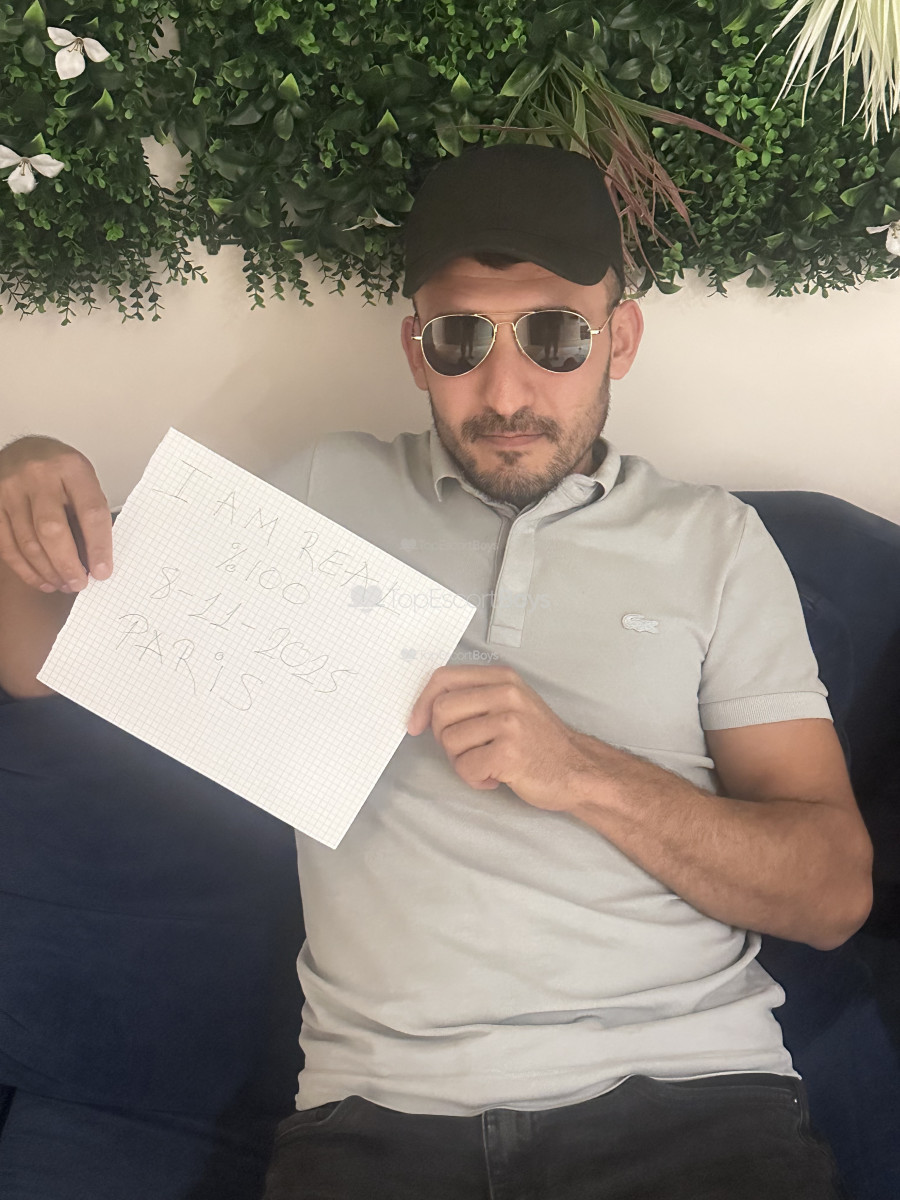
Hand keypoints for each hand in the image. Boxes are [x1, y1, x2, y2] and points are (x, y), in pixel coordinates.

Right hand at [0, 436, 111, 592]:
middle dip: (68, 565)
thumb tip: (96, 562)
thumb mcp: (83, 481)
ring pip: (28, 543)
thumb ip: (89, 515)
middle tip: (79, 583)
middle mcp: (38, 476)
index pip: (90, 512)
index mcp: (71, 467)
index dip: (99, 547)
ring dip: (48, 571)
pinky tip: (42, 579)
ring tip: (63, 584)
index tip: (102, 571)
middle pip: (52, 530)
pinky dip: (26, 569)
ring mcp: (10, 490)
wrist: (25, 450)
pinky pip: (8, 546)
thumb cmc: (59, 470)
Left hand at [406, 664, 590, 810]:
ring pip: (450, 742)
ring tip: (488, 764)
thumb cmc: (538, 741)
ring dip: (462, 762)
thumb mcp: (511, 704)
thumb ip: (475, 698)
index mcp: (502, 677)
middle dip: (445, 738)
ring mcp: (510, 722)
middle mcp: (506, 694)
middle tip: (469, 750)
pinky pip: (465, 767)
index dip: (422, 703)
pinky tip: (496, 777)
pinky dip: (474, 779)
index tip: (416, 724)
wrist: (577, 769)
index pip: (443, 678)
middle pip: (441, 711)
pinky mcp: (510, 752)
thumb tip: (426, 708)